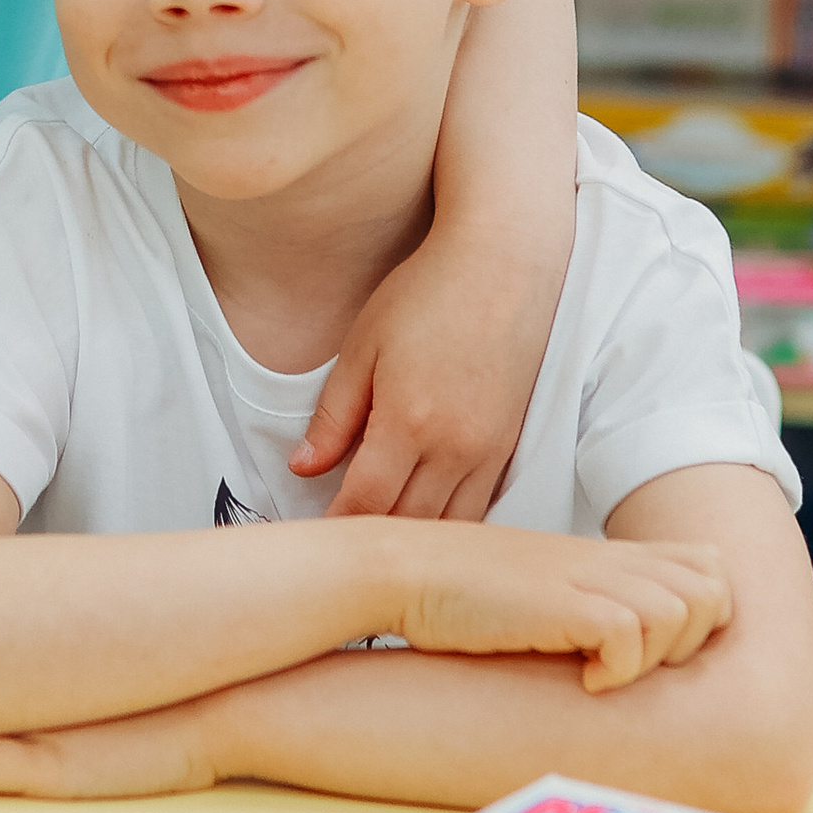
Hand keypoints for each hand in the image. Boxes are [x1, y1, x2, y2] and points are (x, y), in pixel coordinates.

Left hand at [295, 217, 569, 519]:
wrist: (505, 266)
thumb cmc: (427, 294)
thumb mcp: (364, 345)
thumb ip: (334, 416)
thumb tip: (302, 467)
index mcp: (409, 422)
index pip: (365, 502)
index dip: (336, 525)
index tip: (313, 538)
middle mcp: (455, 449)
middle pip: (407, 523)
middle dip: (370, 540)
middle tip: (338, 547)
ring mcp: (489, 453)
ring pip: (448, 528)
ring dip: (412, 540)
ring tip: (378, 543)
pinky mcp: (511, 448)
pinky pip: (479, 509)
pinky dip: (449, 525)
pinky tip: (425, 524)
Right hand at [395, 525, 731, 689]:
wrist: (405, 572)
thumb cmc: (466, 593)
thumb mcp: (546, 589)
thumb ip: (592, 602)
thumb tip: (629, 651)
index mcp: (609, 556)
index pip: (710, 565)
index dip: (706, 612)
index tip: (664, 651)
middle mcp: (608, 560)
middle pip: (714, 589)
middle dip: (694, 641)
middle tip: (639, 665)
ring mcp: (586, 577)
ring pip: (682, 612)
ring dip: (655, 657)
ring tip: (606, 671)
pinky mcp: (561, 603)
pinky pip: (630, 635)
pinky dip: (616, 668)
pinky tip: (581, 678)